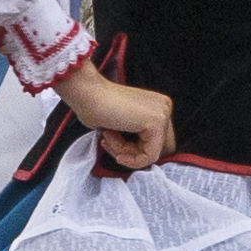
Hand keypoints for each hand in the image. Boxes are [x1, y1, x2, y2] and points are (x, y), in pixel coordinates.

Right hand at [57, 69, 180, 171]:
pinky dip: (129, 158)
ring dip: (125, 152)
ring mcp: (163, 114)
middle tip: (107, 141)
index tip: (109, 143)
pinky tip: (111, 140)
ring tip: (107, 136)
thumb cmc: (94, 106)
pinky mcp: (157, 123)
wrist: (86, 93)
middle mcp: (164, 107)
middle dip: (130, 152)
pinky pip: (149, 156)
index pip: (155, 143)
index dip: (132, 150)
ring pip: (152, 153)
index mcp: (157, 105)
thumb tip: (139, 155)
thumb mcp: (122, 124)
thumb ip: (136, 137)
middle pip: (156, 149)